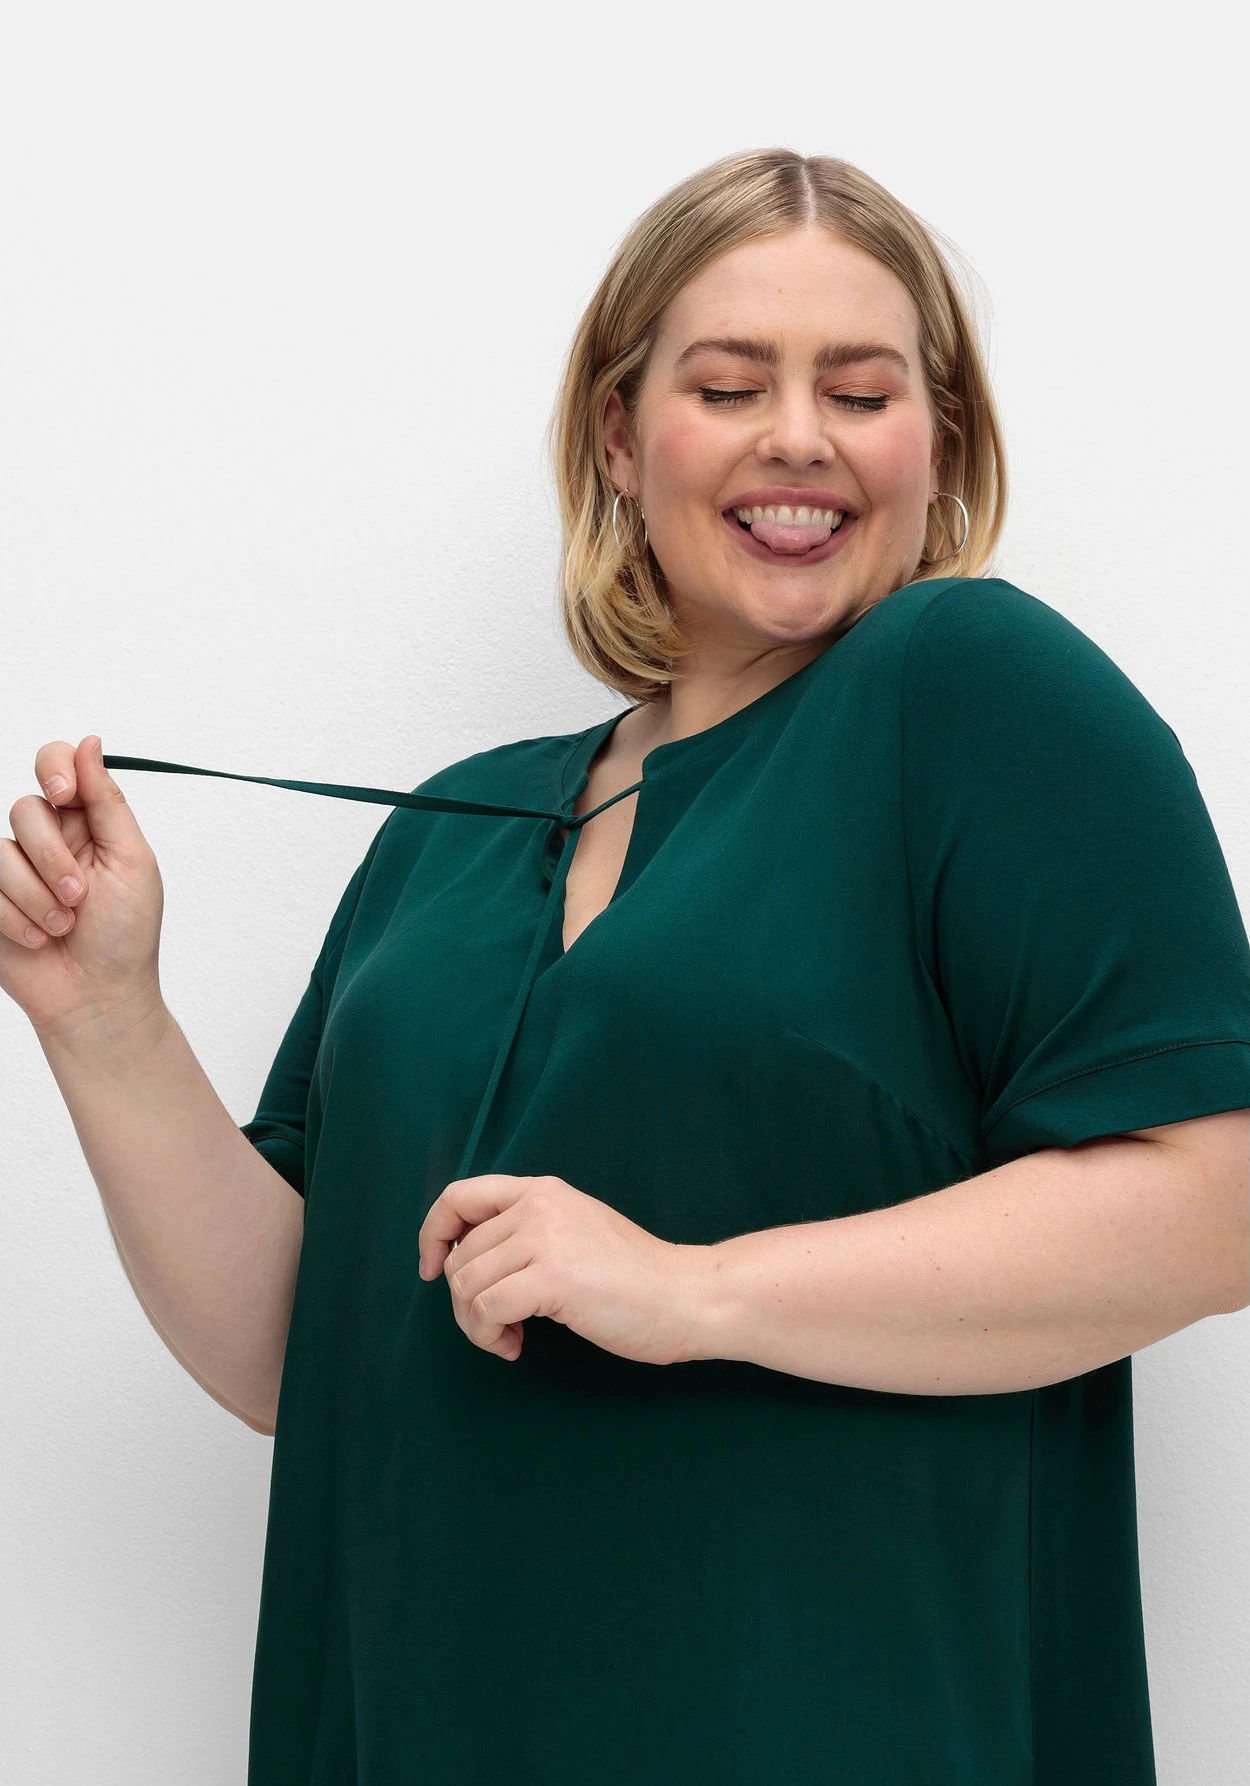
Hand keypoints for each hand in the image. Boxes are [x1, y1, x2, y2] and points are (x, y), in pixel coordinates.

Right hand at [0, 736, 165, 1040]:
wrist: (98, 998)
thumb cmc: (126, 935)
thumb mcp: (132, 862)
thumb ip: (107, 802)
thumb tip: (90, 743)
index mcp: (86, 821)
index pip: (56, 764)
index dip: (53, 769)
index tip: (64, 796)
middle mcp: (46, 839)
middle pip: (24, 808)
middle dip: (51, 856)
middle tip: (79, 895)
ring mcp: (12, 870)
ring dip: (34, 894)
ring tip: (62, 925)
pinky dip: (11, 916)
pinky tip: (36, 938)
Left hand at [417, 1174, 714, 1366]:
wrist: (687, 1296)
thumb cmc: (636, 1278)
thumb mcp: (575, 1231)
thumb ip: (527, 1233)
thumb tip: (464, 1261)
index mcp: (542, 1190)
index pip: (459, 1196)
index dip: (434, 1234)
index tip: (433, 1270)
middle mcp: (538, 1204)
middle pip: (459, 1257)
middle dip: (465, 1302)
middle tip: (500, 1327)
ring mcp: (545, 1238)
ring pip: (465, 1286)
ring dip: (476, 1325)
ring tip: (512, 1338)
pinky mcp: (552, 1276)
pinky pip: (484, 1310)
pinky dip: (489, 1337)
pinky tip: (518, 1346)